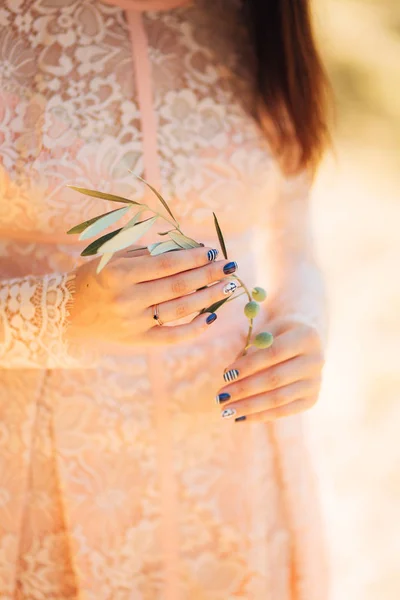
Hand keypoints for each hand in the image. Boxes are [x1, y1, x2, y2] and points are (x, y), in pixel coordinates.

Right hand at [66, 246, 238, 348]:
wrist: (69, 313)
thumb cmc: (96, 279)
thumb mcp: (114, 258)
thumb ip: (148, 253)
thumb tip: (188, 250)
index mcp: (119, 274)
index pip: (165, 264)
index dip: (193, 258)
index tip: (212, 252)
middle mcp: (127, 299)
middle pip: (177, 286)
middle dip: (208, 274)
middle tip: (230, 267)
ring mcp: (133, 323)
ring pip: (179, 309)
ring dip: (208, 297)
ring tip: (227, 287)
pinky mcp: (138, 341)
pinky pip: (172, 337)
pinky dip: (195, 328)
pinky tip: (212, 317)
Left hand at [216, 316, 323, 421]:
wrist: (306, 342)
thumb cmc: (278, 334)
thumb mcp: (266, 332)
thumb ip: (250, 349)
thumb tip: (229, 375)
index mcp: (307, 336)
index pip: (274, 353)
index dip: (249, 365)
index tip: (226, 375)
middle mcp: (316, 360)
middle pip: (276, 379)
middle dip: (244, 389)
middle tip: (220, 396)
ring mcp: (315, 382)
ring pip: (278, 399)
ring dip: (249, 406)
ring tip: (226, 410)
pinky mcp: (311, 399)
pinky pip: (283, 411)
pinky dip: (260, 415)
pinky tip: (240, 417)